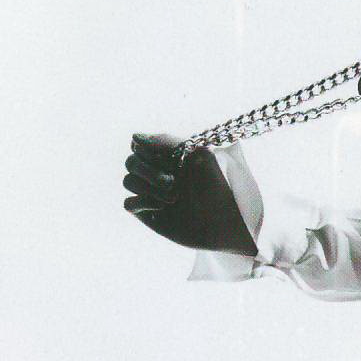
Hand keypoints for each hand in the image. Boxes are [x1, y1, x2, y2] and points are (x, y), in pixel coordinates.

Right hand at [122, 133, 259, 255]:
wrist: (232, 223)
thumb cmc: (223, 186)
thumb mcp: (201, 155)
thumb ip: (168, 141)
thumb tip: (135, 137)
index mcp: (171, 155)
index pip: (139, 143)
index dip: (147, 149)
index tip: (168, 159)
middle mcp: (160, 173)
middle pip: (131, 162)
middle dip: (149, 171)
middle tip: (173, 183)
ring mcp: (154, 193)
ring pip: (128, 181)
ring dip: (148, 187)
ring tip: (174, 198)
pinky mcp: (151, 214)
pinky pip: (128, 204)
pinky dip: (141, 203)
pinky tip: (161, 208)